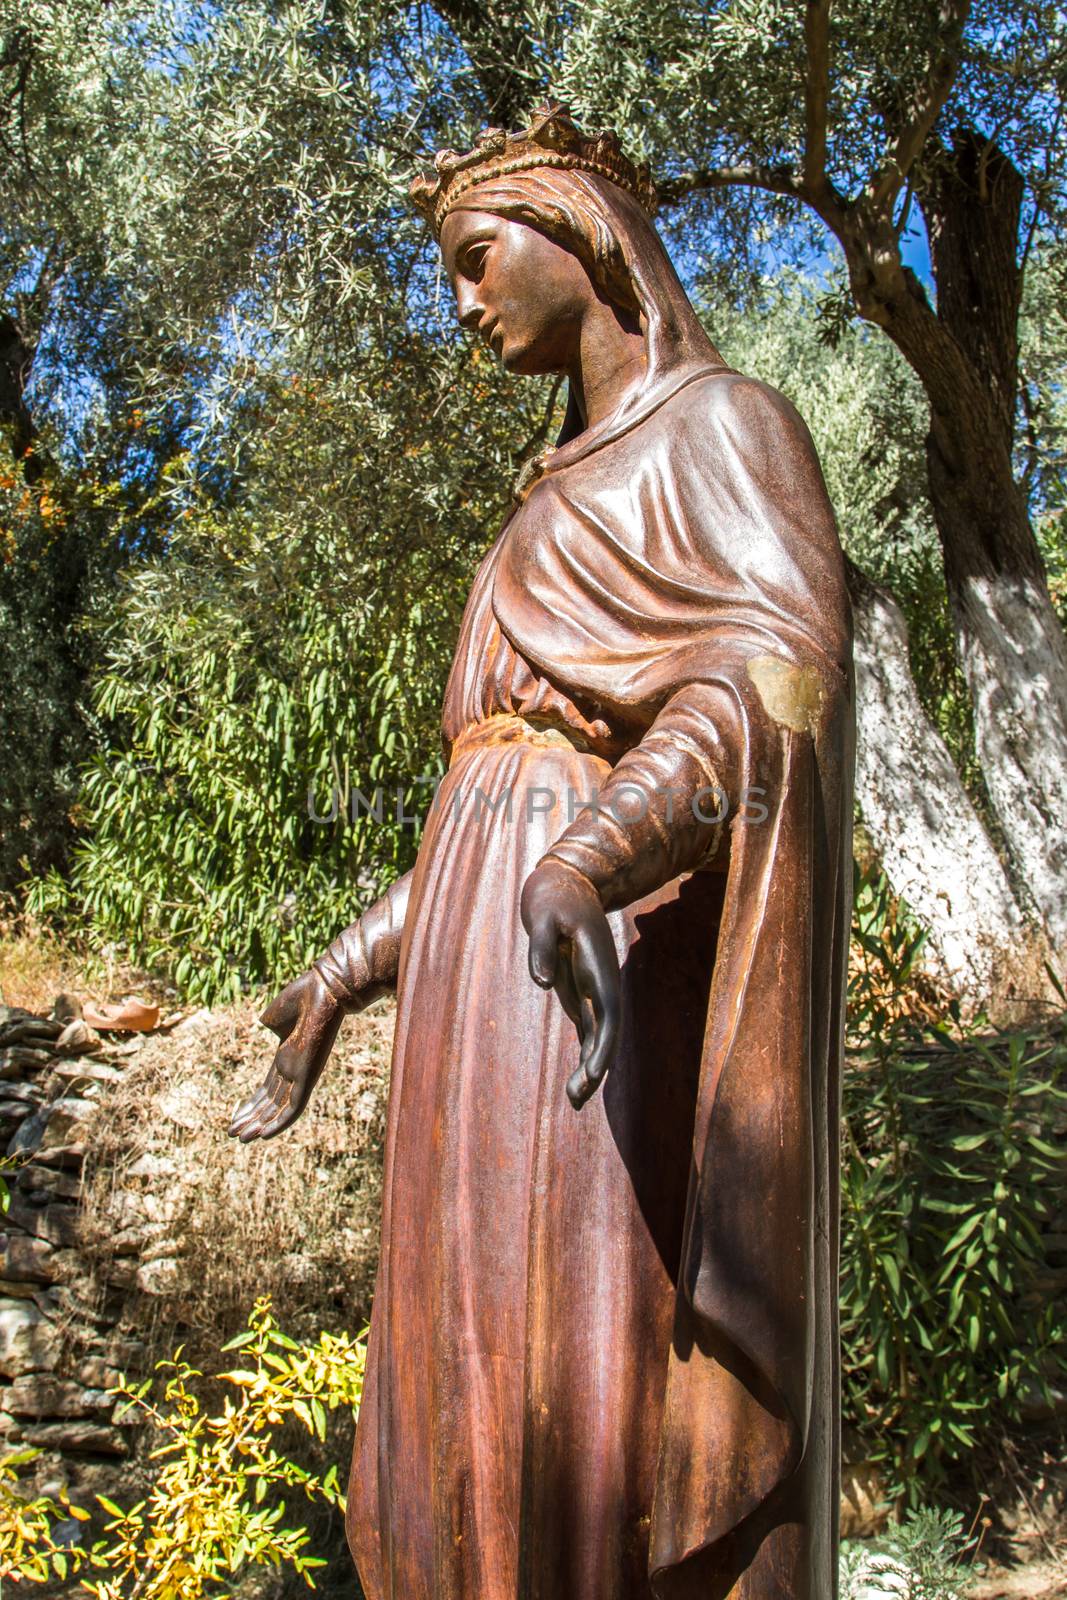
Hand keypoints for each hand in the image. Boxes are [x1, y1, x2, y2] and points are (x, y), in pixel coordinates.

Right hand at [228, 968, 344, 1141]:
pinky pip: (295, 1107)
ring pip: (280, 1109)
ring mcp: (301, 1074)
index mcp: (285, 1057)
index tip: (234, 1118)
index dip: (250, 1105)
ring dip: (260, 1125)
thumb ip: (268, 1027)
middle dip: (251, 1118)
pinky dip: (280, 1122)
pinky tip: (263, 1135)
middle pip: (270, 1102)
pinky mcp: (309, 1076)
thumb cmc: (301, 998)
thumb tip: (262, 1027)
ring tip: (241, 1139)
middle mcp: (294, 1068)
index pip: (266, 1089)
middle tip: (232, 1134)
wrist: (322, 989)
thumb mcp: (276, 1018)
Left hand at [520, 857, 620, 1108]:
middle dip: (596, 1066)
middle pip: (607, 1031)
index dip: (603, 1045)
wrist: (566, 882)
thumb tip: (541, 982)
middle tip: (577, 1099)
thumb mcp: (542, 915)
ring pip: (598, 1035)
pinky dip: (584, 1054)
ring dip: (591, 1068)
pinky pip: (586, 1029)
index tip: (593, 1073)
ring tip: (575, 1101)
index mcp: (597, 964)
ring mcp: (593, 988)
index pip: (608, 1012)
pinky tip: (575, 1083)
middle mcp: (602, 981)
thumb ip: (542, 947)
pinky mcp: (581, 991)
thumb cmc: (552, 896)